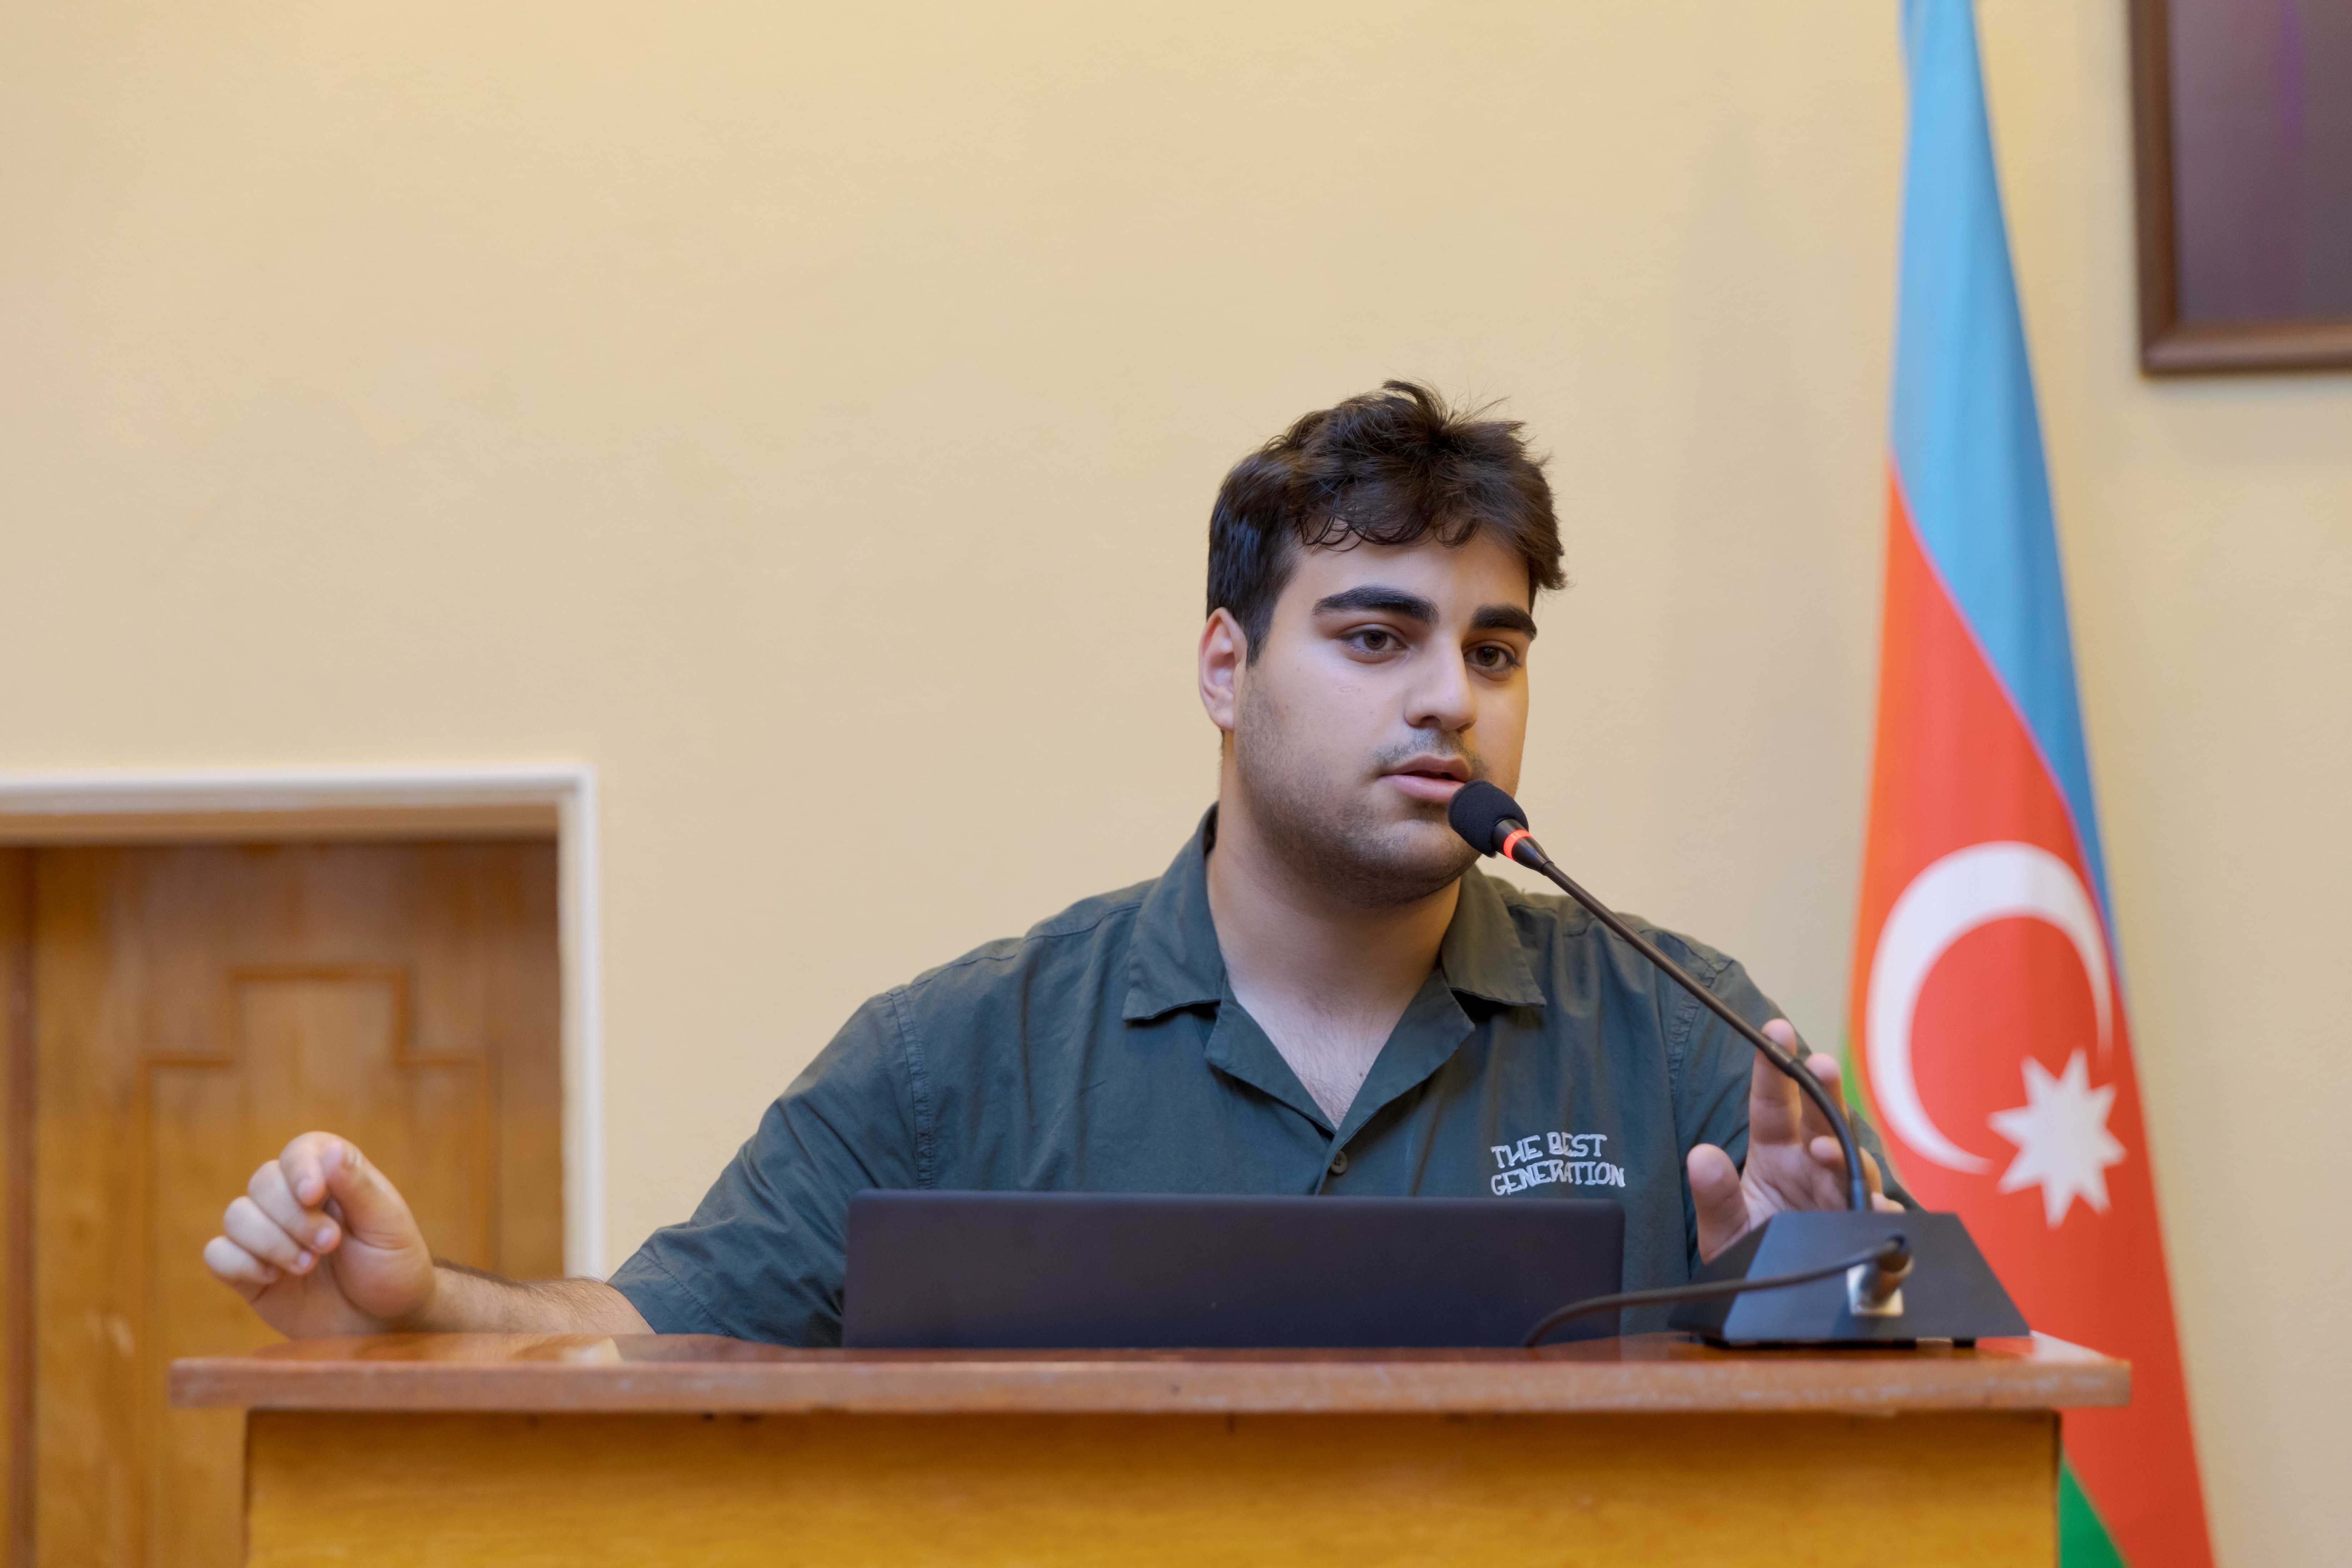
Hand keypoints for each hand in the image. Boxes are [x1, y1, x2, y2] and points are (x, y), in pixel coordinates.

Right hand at [202, 1132, 438, 1337]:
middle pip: (263, 1182)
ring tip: (308, 1265)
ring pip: (236, 1215)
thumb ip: (357, 1187)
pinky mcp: (250, 1273)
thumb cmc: (394, 1267)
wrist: (385, 1323)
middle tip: (329, 1244)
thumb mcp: (387, 1225)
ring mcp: (269, 1236)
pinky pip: (218, 1254)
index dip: (299, 1168)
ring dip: (269, 1241)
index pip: (300, 1151)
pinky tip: (273, 1278)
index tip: (312, 1195)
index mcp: (333, 1179)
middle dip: (293, 1216)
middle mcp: (295, 1202)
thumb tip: (330, 1149)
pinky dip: (238, 1263)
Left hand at [1687, 1020, 1900, 1262]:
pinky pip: (1880, 1221)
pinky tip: (1874, 1210)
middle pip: (1824, 1121)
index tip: (1775, 1031)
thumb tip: (1700, 1156)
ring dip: (1844, 1154)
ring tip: (1825, 1150)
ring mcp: (1843, 1200)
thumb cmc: (1752, 1258)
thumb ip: (1714, 1197)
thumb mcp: (1724, 1232)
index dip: (1775, 1069)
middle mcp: (1815, 1171)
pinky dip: (1880, 1215)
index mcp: (1778, 1157)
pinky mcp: (1863, 1237)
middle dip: (1826, 1090)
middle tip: (1819, 1064)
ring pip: (1855, 1165)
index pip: (1775, 1105)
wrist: (1779, 1311)